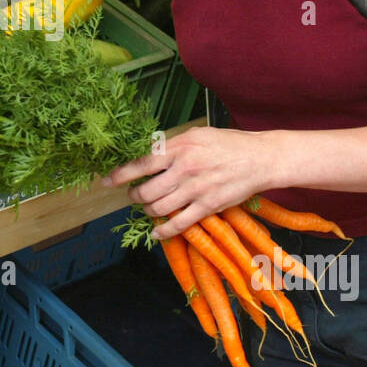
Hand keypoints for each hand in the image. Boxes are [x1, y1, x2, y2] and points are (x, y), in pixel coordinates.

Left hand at [102, 127, 272, 239]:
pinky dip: (163, 231)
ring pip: (159, 208)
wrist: (260, 158)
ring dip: (148, 211)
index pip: (141, 163)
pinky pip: (178, 224)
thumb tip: (148, 154)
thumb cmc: (228, 144)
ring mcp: (196, 189)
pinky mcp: (208, 206)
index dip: (120, 175)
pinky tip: (157, 232)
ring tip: (148, 207)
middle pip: (146, 191)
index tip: (106, 181)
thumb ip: (173, 146)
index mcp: (180, 148)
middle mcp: (184, 169)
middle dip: (134, 197)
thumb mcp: (197, 135)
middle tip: (134, 196)